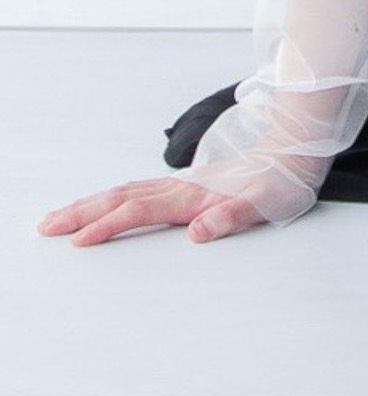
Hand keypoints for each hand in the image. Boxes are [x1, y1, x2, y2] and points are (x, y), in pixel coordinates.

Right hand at [36, 177, 269, 246]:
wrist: (292, 154)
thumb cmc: (279, 184)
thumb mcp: (264, 206)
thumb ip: (230, 218)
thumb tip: (198, 233)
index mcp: (193, 195)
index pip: (139, 211)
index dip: (108, 226)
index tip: (79, 242)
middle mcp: (180, 187)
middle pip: (119, 198)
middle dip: (81, 212)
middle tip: (46, 226)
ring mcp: (179, 184)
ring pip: (123, 191)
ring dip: (89, 203)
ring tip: (60, 216)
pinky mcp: (184, 185)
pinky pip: (136, 190)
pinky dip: (110, 197)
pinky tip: (102, 204)